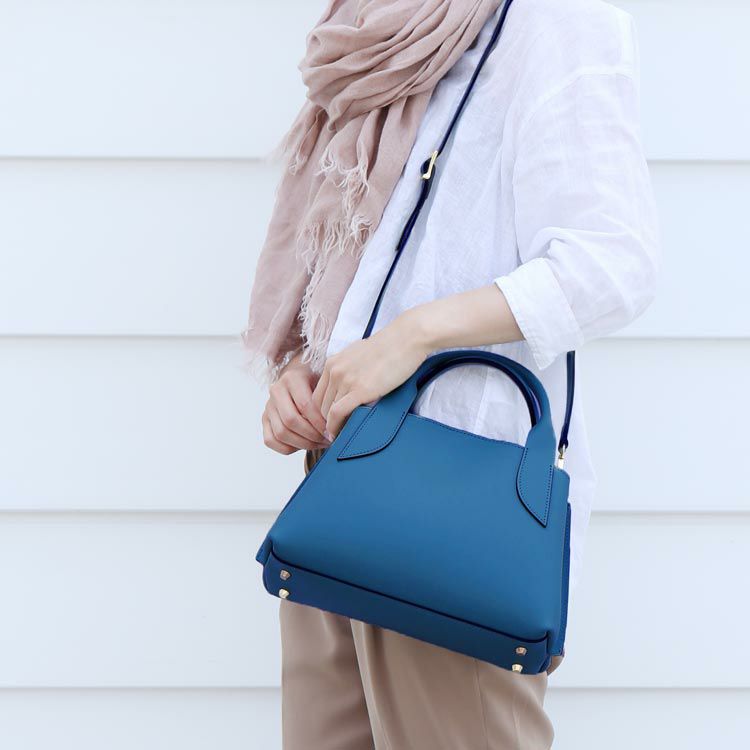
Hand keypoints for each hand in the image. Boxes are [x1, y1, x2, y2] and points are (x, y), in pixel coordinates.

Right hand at [262, 354, 329, 454]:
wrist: (300, 377)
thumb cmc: (316, 381)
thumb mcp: (324, 382)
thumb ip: (328, 398)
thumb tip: (338, 423)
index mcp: (292, 378)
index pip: (304, 405)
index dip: (319, 422)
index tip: (332, 431)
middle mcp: (276, 390)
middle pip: (291, 421)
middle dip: (312, 435)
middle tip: (327, 439)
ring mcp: (268, 405)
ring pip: (281, 433)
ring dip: (302, 444)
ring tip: (319, 443)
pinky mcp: (264, 419)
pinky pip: (270, 440)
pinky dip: (287, 448)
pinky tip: (304, 445)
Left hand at [312, 310, 431, 437]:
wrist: (407, 338)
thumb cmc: (390, 346)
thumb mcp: (360, 355)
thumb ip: (349, 369)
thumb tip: (351, 386)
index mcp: (333, 362)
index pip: (317, 394)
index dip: (320, 412)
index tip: (328, 422)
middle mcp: (335, 370)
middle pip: (319, 405)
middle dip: (324, 422)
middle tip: (333, 434)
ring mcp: (346, 380)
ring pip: (327, 411)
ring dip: (331, 427)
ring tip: (338, 437)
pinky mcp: (360, 390)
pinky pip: (338, 413)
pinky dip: (336, 427)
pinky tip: (340, 435)